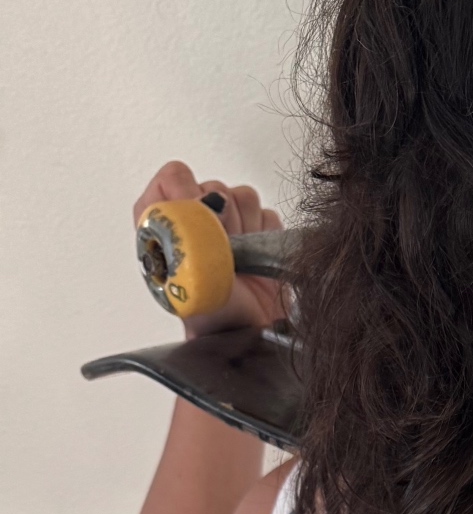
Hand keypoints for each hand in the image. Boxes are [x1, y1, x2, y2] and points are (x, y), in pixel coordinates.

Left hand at [132, 160, 286, 335]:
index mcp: (164, 224)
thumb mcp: (185, 273)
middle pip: (213, 185)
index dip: (189, 196)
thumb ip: (183, 225)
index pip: (172, 178)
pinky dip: (267, 238)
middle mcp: (194, 220)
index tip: (199, 226)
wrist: (251, 335)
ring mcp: (228, 224)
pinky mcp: (259, 231)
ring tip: (240, 261)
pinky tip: (257, 261)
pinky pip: (268, 214)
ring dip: (247, 230)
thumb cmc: (212, 314)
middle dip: (223, 220)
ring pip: (243, 196)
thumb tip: (198, 192)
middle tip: (222, 253)